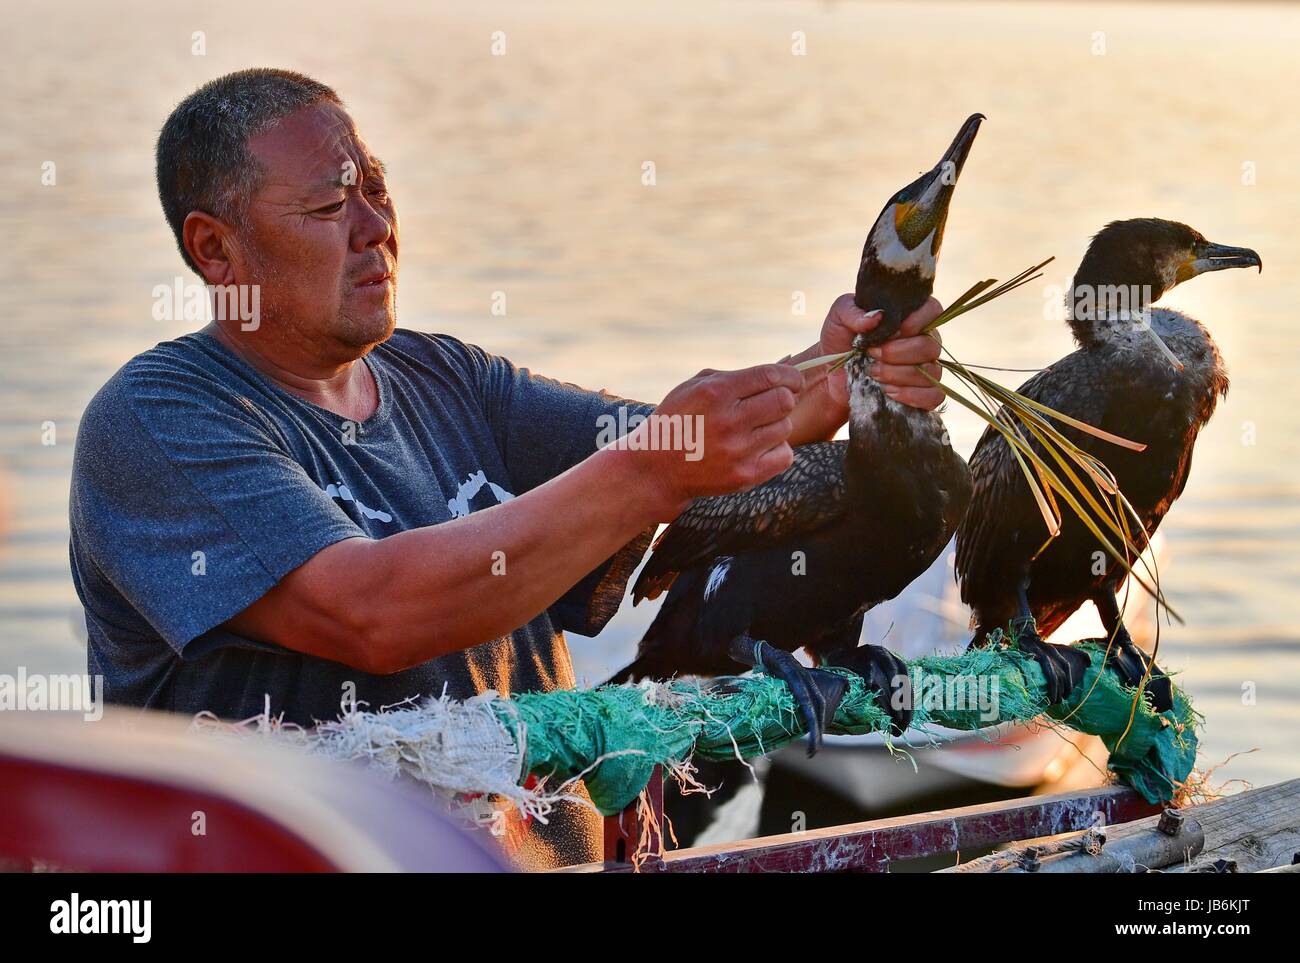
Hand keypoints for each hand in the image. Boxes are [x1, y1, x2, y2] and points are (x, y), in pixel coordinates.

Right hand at [634, 363, 802, 515]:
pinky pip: (785, 455)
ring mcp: (737, 451)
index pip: (771, 376)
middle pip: (784, 401)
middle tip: (772, 405)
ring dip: (775, 425)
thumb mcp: (694, 387)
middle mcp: (728, 421)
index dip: (790, 376)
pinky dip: (777, 450)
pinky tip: (758, 448)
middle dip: (783, 399)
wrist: (656, 469)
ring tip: (754, 429)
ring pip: (785, 428)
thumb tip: (783, 370)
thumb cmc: (679, 420)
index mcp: (715, 392)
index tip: (792, 381)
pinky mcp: (744, 476)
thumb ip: (735, 377)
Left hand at [816, 293, 945, 410]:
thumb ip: (852, 310)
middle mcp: (923, 341)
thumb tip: (876, 316)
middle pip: (931, 346)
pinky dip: (912, 395)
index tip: (891, 331)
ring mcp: (926, 369)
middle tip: (873, 354)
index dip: (916, 321)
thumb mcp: (838, 317)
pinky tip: (888, 392)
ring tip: (873, 373)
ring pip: (931, 373)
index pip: (932, 311)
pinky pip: (934, 396)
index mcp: (910, 317)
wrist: (831, 374)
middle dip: (899, 353)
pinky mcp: (922, 393)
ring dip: (899, 375)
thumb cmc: (840, 340)